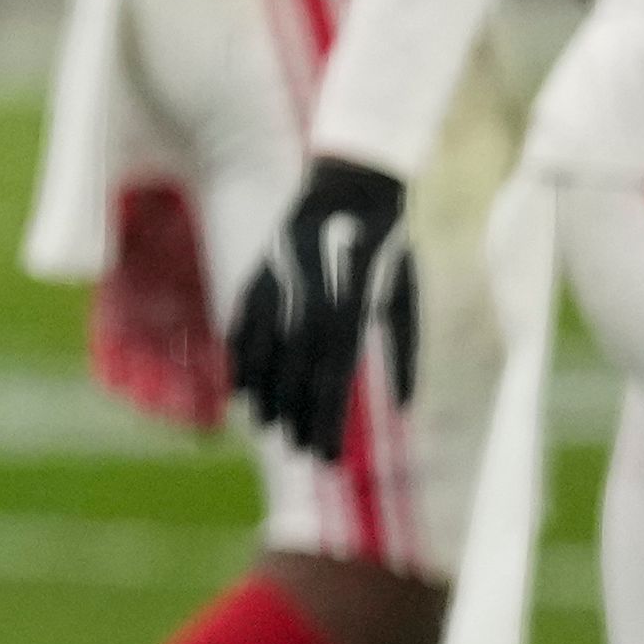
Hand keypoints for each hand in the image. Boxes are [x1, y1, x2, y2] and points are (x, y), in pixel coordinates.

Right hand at [230, 157, 414, 462]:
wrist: (350, 186)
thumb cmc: (387, 249)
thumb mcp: (404, 300)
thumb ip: (404, 354)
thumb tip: (402, 407)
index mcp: (352, 310)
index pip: (334, 380)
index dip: (328, 421)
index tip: (326, 456)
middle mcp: (312, 301)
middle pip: (297, 373)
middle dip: (297, 415)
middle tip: (299, 450)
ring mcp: (281, 286)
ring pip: (265, 352)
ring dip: (265, 393)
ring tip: (267, 426)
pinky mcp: (262, 274)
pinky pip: (244, 324)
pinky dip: (241, 357)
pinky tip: (240, 385)